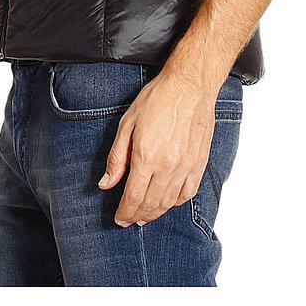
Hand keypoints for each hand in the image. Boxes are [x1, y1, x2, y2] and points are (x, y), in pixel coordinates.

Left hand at [98, 68, 218, 226]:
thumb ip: (116, 157)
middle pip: (150, 204)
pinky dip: (176, 203)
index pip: (133, 197)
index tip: (119, 219)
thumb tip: (106, 183)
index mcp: (146, 155)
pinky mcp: (199, 163)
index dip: (124, 213)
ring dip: (155, 213)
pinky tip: (168, 203)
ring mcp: (186, 166)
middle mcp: (168, 165)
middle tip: (129, 220)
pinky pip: (188, 193)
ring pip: (169, 202)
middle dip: (137, 216)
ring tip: (145, 215)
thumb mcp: (127, 123)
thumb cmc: (157, 99)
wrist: (190, 85)